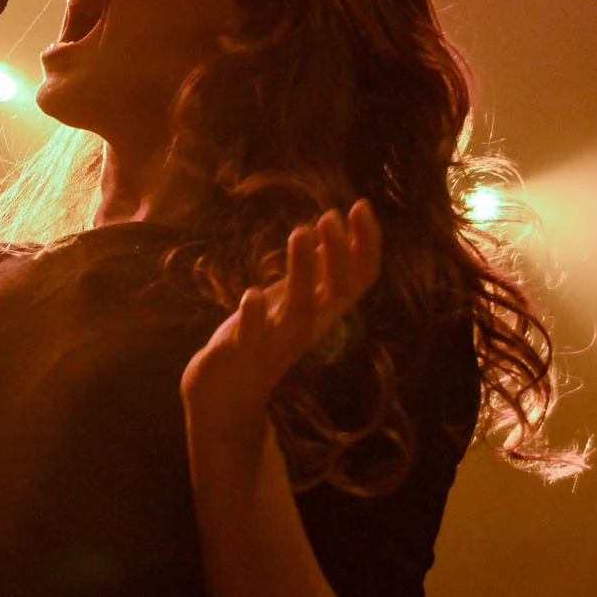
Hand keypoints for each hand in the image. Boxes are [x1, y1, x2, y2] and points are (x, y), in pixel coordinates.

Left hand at [180, 201, 382, 443]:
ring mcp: (279, 340)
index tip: (362, 206)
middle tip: (330, 216)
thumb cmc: (265, 334)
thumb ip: (317, 265)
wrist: (228, 390)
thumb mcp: (295, 295)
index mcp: (324, 309)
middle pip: (339, 291)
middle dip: (339, 253)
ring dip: (304, 271)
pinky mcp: (245, 352)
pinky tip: (252, 294)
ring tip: (299, 233)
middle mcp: (309, 324)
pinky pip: (254, 338)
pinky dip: (255, 317)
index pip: (360, 278)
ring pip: (301, 309)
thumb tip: (334, 222)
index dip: (367, 244)